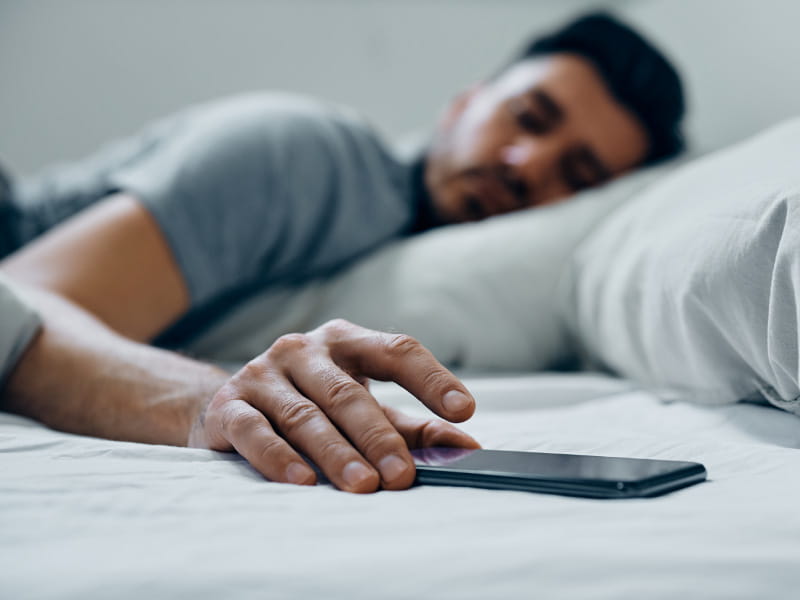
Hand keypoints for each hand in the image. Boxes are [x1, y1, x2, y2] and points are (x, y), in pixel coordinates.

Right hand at [189, 319, 479, 492]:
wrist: (232, 403)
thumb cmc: (315, 404)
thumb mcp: (367, 407)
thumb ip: (415, 427)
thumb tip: (468, 449)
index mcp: (347, 341)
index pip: (396, 351)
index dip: (432, 379)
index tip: (464, 411)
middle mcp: (304, 349)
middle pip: (348, 392)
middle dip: (378, 436)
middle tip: (403, 476)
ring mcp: (263, 374)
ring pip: (305, 414)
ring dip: (336, 453)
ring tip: (364, 486)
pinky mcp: (229, 404)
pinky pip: (254, 430)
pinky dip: (278, 457)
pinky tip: (303, 481)